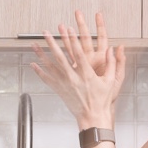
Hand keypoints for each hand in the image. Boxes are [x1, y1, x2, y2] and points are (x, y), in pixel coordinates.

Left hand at [31, 11, 125, 127]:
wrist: (93, 117)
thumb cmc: (102, 100)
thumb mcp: (112, 81)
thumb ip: (113, 64)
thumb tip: (113, 50)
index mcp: (87, 75)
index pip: (78, 53)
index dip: (73, 40)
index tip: (68, 29)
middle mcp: (73, 79)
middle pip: (60, 57)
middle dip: (52, 43)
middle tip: (46, 33)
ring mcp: (64, 85)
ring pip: (50, 67)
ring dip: (42, 54)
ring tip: (34, 44)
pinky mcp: (59, 90)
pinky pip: (47, 79)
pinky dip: (39, 71)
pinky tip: (33, 64)